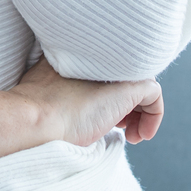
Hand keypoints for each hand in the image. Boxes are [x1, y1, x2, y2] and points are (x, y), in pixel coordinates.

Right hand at [13, 57, 163, 145]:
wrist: (36, 118)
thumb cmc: (38, 112)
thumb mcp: (47, 88)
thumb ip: (61, 84)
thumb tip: (66, 100)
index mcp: (81, 55)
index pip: (110, 71)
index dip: (112, 95)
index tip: (108, 119)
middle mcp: (102, 56)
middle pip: (128, 78)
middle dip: (129, 107)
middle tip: (120, 128)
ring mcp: (117, 69)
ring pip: (142, 85)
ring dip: (140, 114)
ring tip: (130, 134)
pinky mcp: (131, 86)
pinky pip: (154, 94)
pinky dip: (153, 116)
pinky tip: (139, 135)